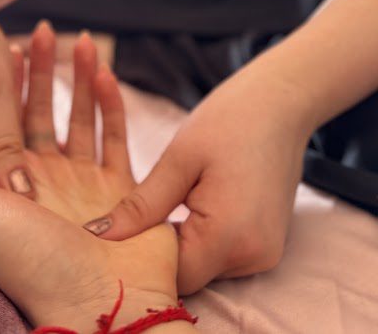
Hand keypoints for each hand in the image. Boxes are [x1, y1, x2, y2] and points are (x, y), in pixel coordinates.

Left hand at [0, 26, 194, 331]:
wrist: (97, 305)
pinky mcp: (126, 190)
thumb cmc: (25, 260)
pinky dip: (113, 105)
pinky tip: (107, 74)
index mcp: (8, 182)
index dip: (5, 82)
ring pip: (82, 118)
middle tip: (43, 29)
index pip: (3, 119)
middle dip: (43, 70)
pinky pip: (117, 138)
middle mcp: (47, 180)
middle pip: (42, 112)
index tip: (7, 43)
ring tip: (83, 39)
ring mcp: (88, 184)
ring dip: (81, 78)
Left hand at [86, 66, 312, 294]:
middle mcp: (252, 256)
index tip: (119, 227)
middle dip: (158, 248)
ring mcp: (264, 253)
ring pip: (203, 265)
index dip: (141, 256)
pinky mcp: (265, 244)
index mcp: (229, 237)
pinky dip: (199, 236)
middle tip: (138, 210)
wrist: (280, 103)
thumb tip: (97, 235)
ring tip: (168, 201)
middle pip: (188, 274)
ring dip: (179, 241)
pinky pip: (221, 254)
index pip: (171, 275)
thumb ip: (140, 206)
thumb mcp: (177, 161)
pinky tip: (189, 204)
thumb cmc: (228, 121)